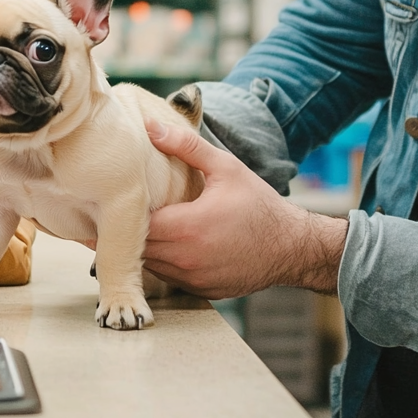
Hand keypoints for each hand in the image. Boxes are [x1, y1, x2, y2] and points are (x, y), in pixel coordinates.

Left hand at [142, 118, 347, 298]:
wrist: (292, 247)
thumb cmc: (259, 205)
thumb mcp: (226, 167)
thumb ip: (186, 146)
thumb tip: (150, 127)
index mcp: (188, 227)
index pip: (136, 223)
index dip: (127, 209)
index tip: (126, 195)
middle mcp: (186, 259)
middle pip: (139, 246)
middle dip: (132, 229)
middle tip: (130, 209)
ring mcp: (193, 279)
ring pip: (150, 265)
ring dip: (148, 247)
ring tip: (149, 225)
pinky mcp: (201, 291)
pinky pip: (169, 277)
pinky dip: (165, 262)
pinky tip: (173, 244)